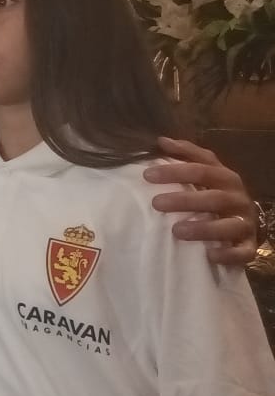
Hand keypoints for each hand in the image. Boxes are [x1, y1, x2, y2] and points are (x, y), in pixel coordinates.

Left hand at [145, 137, 262, 265]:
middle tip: (156, 203)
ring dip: (203, 228)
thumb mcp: (206, 170)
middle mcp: (238, 199)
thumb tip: (161, 140)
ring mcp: (245, 223)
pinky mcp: (248, 245)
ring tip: (177, 231)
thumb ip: (186, 155)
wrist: (246, 218)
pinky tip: (210, 254)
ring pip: (228, 226)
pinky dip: (228, 254)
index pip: (201, 170)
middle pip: (213, 198)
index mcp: (226, 178)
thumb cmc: (218, 191)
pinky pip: (242, 252)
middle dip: (185, 200)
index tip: (147, 175)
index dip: (175, 171)